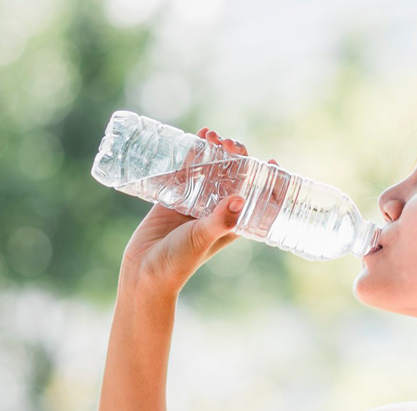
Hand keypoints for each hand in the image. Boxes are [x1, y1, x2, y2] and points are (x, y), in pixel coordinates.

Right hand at [120, 127, 278, 295]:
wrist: (144, 271)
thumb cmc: (178, 262)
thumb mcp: (202, 239)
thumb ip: (219, 220)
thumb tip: (239, 199)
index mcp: (232, 223)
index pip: (257, 199)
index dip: (268, 181)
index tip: (272, 161)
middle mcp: (216, 210)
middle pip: (234, 177)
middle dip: (236, 157)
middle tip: (228, 142)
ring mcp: (195, 203)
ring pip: (210, 170)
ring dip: (213, 151)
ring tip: (210, 134)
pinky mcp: (174, 198)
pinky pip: (186, 171)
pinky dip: (191, 155)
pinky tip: (194, 138)